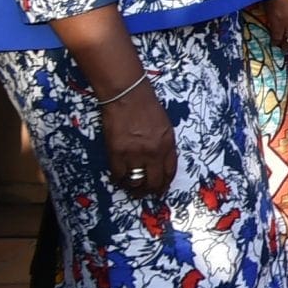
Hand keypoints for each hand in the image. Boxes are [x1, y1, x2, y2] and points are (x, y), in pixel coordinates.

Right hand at [99, 79, 176, 199]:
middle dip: (150, 190)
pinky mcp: (117, 152)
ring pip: (136, 182)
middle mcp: (154, 151)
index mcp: (168, 143)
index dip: (164, 184)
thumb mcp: (164, 125)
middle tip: (145, 193)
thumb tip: (159, 163)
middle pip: (154, 181)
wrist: (127, 94)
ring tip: (132, 188)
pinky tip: (120, 178)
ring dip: (134, 188)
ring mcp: (135, 153)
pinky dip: (119, 179)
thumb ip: (163, 144)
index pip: (170, 172)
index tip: (160, 189)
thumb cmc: (146, 105)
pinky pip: (119, 175)